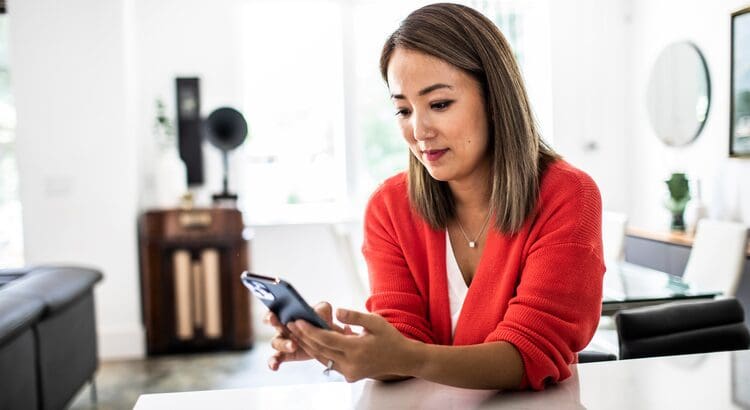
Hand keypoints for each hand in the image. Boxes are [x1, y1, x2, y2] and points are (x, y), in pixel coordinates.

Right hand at [264, 302, 352, 370]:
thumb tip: (316, 313)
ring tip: (294, 346)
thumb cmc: (322, 320)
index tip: (272, 316)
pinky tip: (274, 366)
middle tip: (286, 325)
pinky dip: (273, 362)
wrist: (328, 337)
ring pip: (276, 343)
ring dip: (284, 344)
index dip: (271, 314)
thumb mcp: (324, 311)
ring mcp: (283, 341)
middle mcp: (282, 327)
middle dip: (277, 325)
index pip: (275, 312)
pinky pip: (276, 359)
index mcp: (288, 314)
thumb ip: (321, 308)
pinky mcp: (286, 354)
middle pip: (275, 326)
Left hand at [287, 308, 413, 381]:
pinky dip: (319, 353)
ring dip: (308, 346)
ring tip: (296, 333)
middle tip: (290, 324)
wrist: (402, 359)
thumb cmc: (389, 338)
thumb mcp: (375, 322)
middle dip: (303, 337)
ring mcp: (349, 372)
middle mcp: (351, 363)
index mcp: (356, 349)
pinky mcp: (350, 376)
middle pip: (320, 350)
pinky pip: (329, 364)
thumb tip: (336, 311)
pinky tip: (311, 343)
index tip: (297, 320)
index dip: (309, 330)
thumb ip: (354, 316)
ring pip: (322, 358)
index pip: (326, 339)